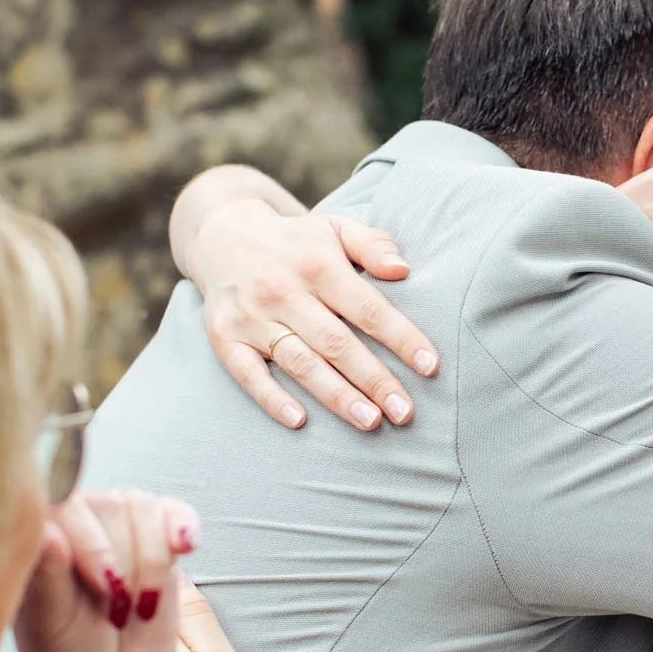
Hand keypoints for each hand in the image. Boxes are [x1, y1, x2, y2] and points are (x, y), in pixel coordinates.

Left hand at [14, 490, 200, 651]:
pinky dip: (183, 526)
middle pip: (110, 505)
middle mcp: (76, 527)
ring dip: (152, 561)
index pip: (63, 502)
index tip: (103, 585)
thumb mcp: (47, 625)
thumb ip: (47, 574)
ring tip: (139, 606)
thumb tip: (49, 528)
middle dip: (124, 559)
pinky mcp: (157, 545)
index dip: (91, 539)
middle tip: (117, 610)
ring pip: (145, 509)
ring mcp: (118, 532)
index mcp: (38, 539)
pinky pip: (174, 514)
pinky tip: (186, 546)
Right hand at [188, 199, 439, 433]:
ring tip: (370, 422)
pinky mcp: (225, 339)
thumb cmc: (296, 243)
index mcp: (317, 265)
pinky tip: (300, 421)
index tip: (430, 367)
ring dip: (336, 395)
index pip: (368, 308)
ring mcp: (252, 318)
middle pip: (337, 343)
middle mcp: (283, 291)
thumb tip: (404, 270)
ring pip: (300, 363)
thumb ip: (372, 244)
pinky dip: (272, 399)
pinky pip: (248, 374)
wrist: (222, 237)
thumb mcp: (335, 229)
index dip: (401, 338)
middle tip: (405, 413)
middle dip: (374, 380)